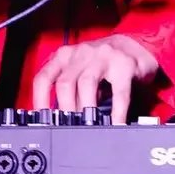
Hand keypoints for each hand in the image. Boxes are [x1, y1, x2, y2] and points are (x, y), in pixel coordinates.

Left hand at [32, 34, 159, 124]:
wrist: (134, 45)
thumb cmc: (103, 62)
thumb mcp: (80, 70)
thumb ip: (71, 90)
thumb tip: (62, 120)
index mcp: (65, 56)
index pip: (44, 78)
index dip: (40, 100)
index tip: (42, 119)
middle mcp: (81, 53)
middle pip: (65, 83)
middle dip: (65, 109)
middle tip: (68, 127)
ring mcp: (103, 56)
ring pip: (87, 83)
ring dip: (86, 108)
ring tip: (88, 126)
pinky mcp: (124, 64)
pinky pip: (118, 92)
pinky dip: (116, 112)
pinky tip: (116, 123)